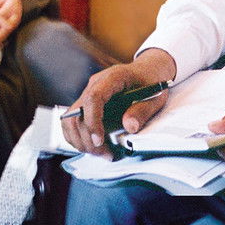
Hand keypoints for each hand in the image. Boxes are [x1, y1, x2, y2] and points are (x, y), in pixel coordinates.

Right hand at [62, 48, 176, 157]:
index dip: (93, 121)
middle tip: (105, 154)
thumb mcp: (154, 96)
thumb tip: (129, 127)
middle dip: (86, 138)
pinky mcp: (87, 104)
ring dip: (81, 140)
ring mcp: (88, 94)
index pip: (93, 98)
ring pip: (70, 119)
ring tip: (100, 153)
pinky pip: (72, 122)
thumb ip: (142, 111)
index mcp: (111, 79)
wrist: (147, 70)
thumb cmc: (150, 81)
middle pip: (76, 113)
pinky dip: (79, 137)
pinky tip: (94, 147)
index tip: (99, 141)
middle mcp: (94, 85)